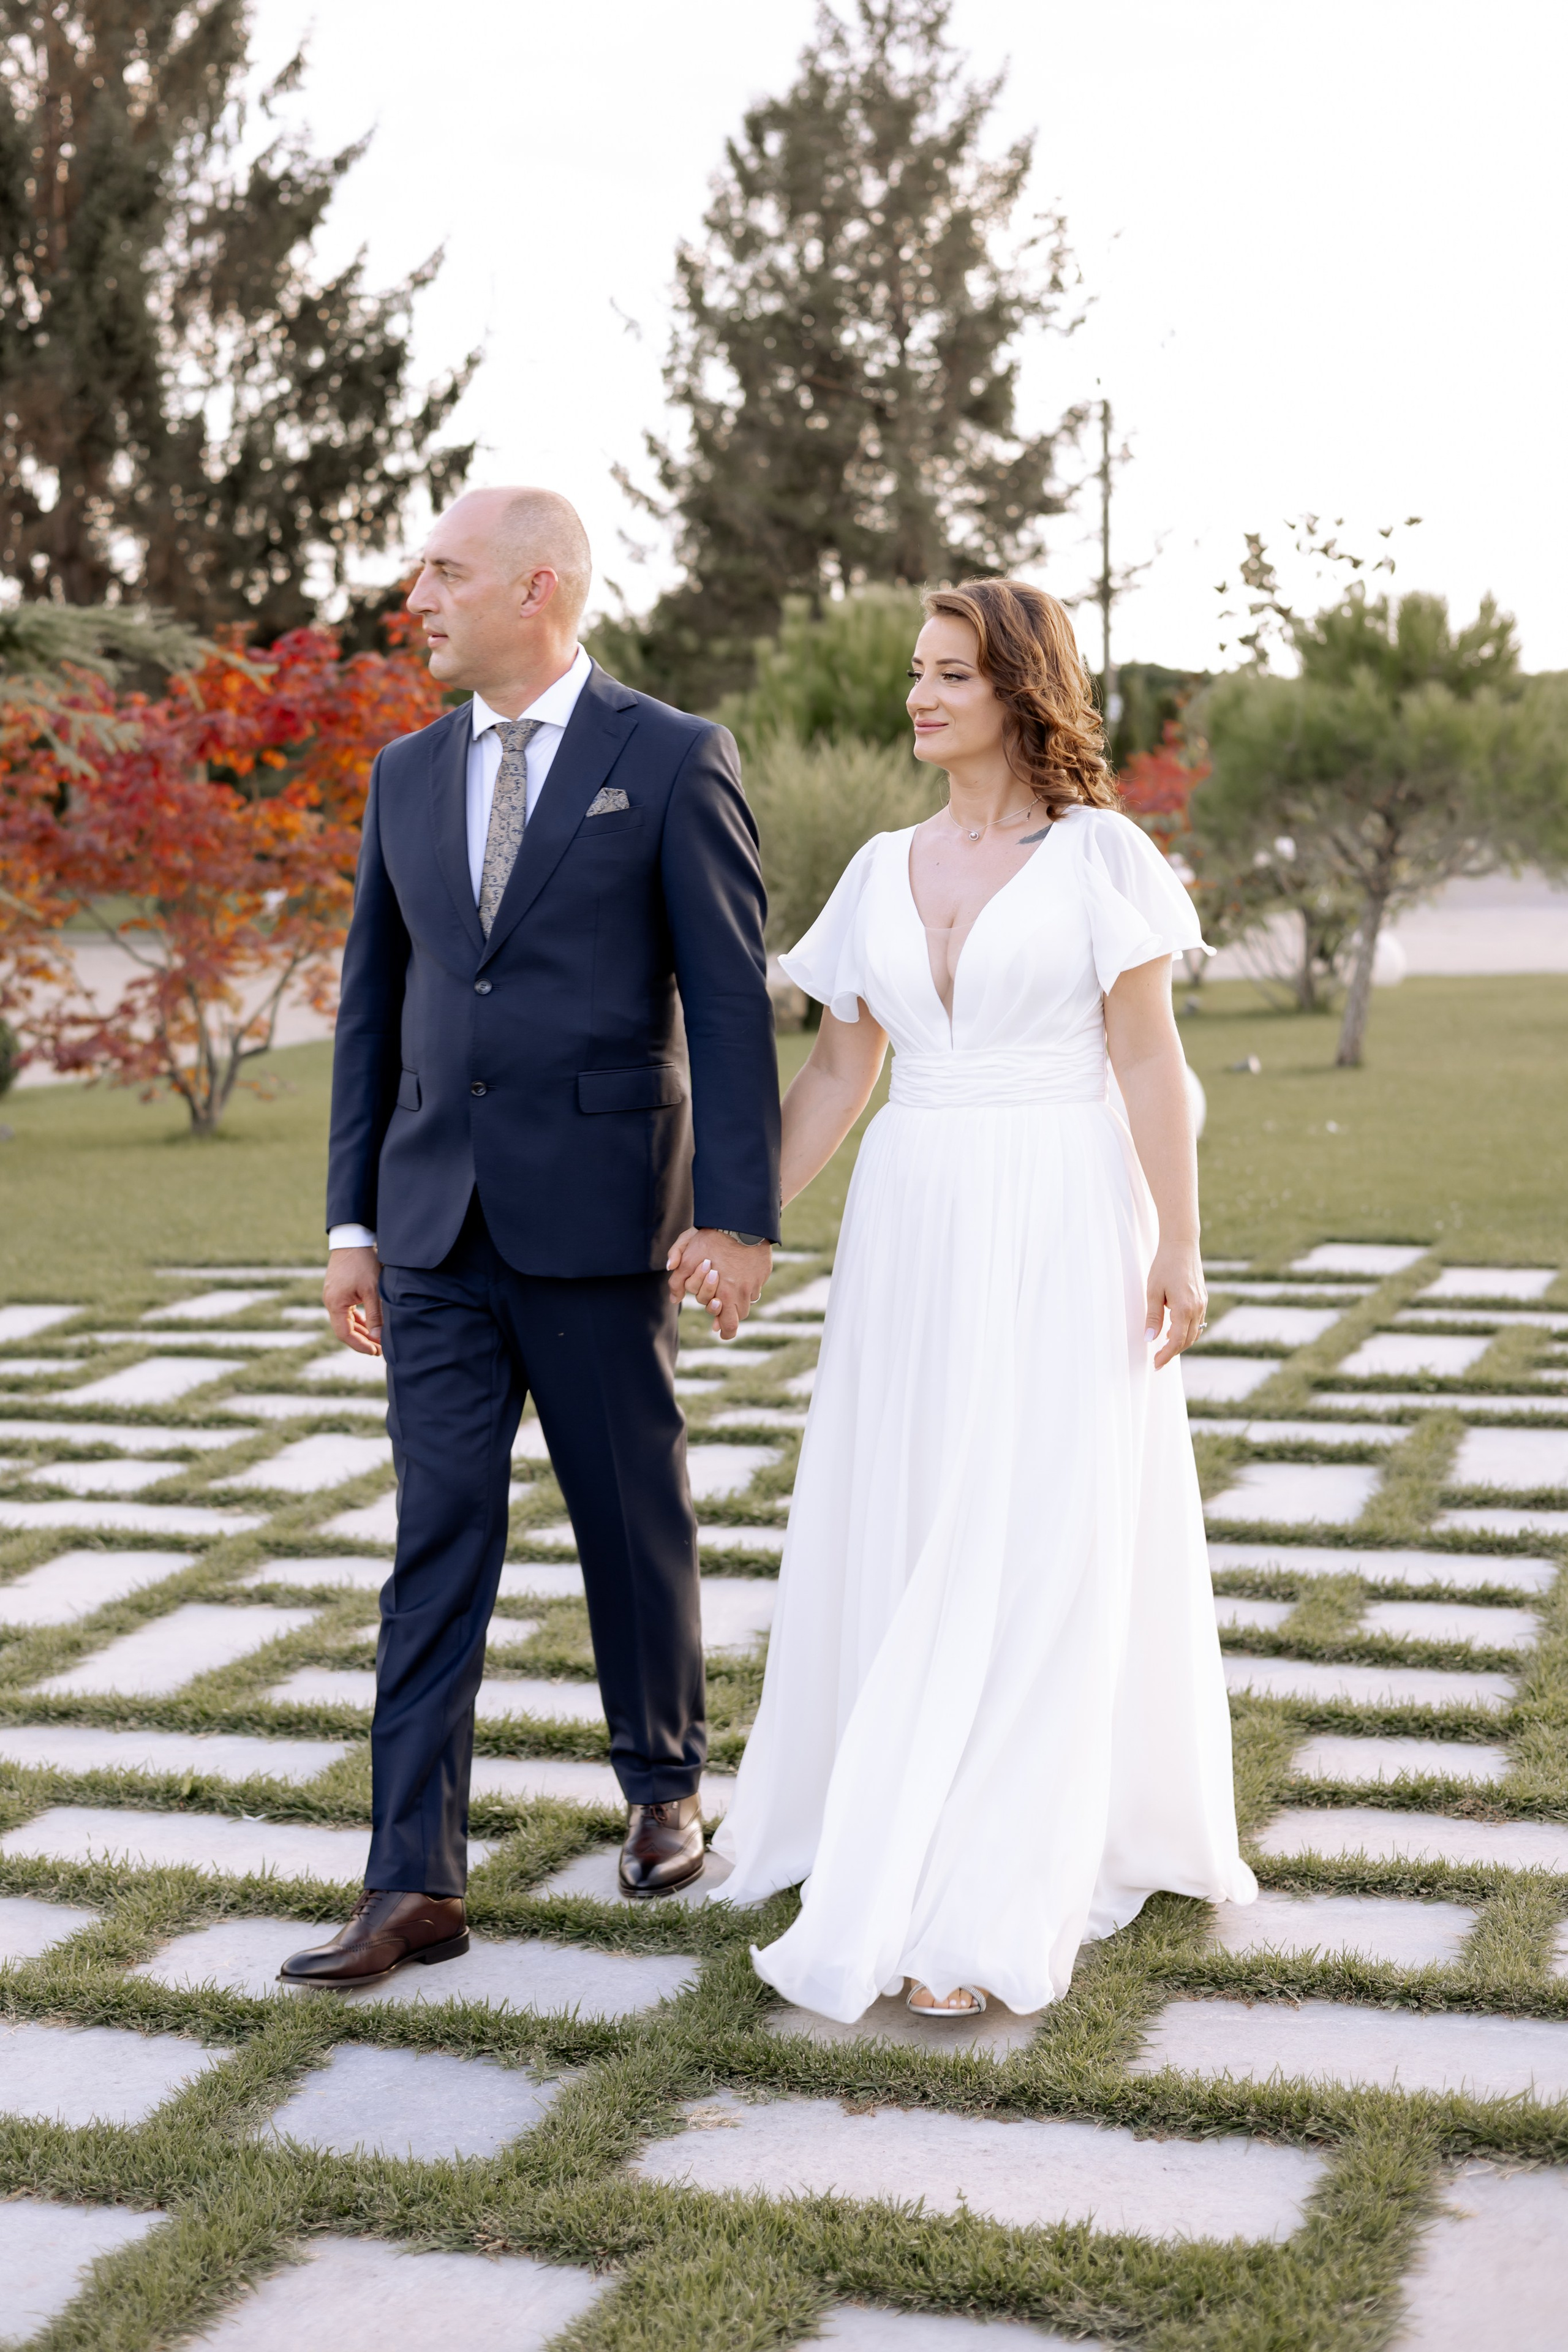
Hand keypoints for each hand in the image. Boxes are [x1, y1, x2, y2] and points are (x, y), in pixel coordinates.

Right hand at [324, 1245, 383, 1355]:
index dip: (359, 1345)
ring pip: (347, 1321)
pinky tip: (370, 1325)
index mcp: (335, 1303)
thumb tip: (378, 1337)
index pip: (344, 1334)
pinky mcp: (339, 1291)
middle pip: (345, 1329)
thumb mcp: (373, 1290)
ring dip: (361, 1331)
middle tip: (380, 1349)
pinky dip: (359, 1320)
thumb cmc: (363, 1262)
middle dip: (362, 1341)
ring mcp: (334, 1296)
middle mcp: (330, 1301)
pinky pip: (348, 1311)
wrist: (353, 1238)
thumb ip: (375, 1315)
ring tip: (377, 1340)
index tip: (375, 1351)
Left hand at [665, 1229, 772, 1341]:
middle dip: (730, 1317)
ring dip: (738, 1301)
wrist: (739, 1221)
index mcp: (724, 1294)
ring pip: (749, 1302)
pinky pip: (756, 1286)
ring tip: (729, 1293)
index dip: (725, 1331)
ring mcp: (755, 1282)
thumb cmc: (710, 1238)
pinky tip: (739, 1276)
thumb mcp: (687, 1257)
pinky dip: (747, 1286)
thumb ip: (678, 1280)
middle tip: (723, 1315)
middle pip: (740, 1316)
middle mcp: (742, 1292)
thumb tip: (674, 1299)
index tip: (719, 1331)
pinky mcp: (763, 1272)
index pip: (729, 1326)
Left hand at [1145, 1243, 1205, 1370]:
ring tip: (1164, 1347)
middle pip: (1188, 1340)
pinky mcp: (1203, 1298)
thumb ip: (1152, 1317)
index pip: (1177, 1341)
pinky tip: (1174, 1330)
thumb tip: (1149, 1338)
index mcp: (1184, 1308)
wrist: (1182, 1245)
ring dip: (1181, 1342)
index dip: (1167, 1355)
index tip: (1156, 1363)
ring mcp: (1202, 1303)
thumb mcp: (1153, 1291)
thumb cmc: (1165, 1265)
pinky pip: (1197, 1322)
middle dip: (1173, 1352)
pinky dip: (1187, 1331)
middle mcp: (1197, 1308)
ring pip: (1194, 1332)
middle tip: (1158, 1360)